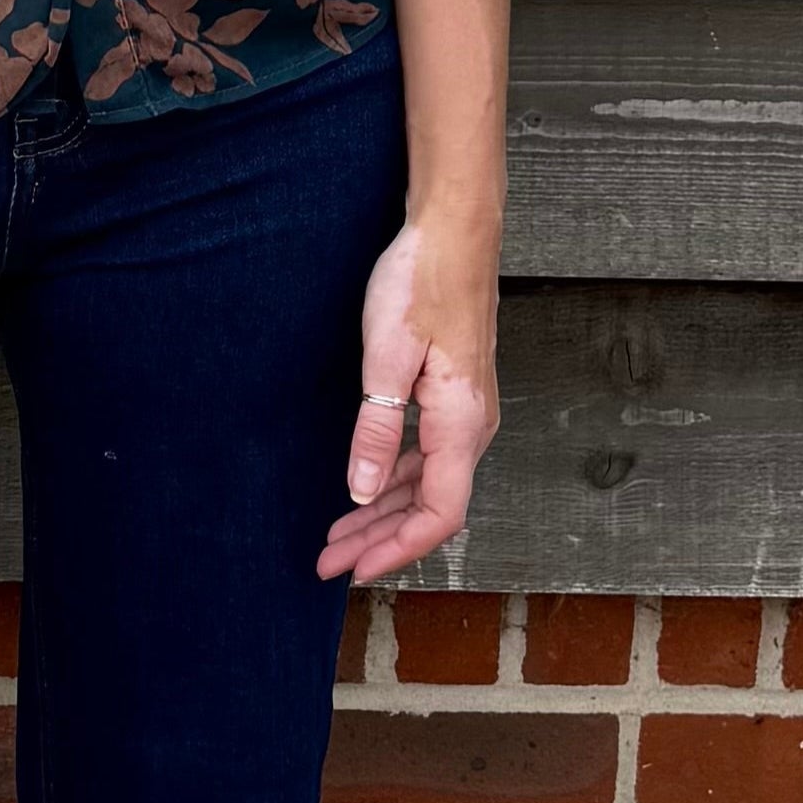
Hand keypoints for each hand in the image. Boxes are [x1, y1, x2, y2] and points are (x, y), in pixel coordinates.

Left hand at [319, 214, 498, 585]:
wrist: (454, 232)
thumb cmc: (420, 284)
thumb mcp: (385, 359)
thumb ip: (376, 431)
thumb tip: (360, 493)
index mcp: (461, 425)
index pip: (437, 516)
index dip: (395, 551)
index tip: (352, 570)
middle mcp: (473, 426)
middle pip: (431, 508)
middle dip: (380, 540)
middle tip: (329, 561)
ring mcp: (468, 412)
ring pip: (430, 484)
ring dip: (385, 512)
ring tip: (339, 533)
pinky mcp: (457, 396)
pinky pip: (431, 456)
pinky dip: (396, 480)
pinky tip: (366, 485)